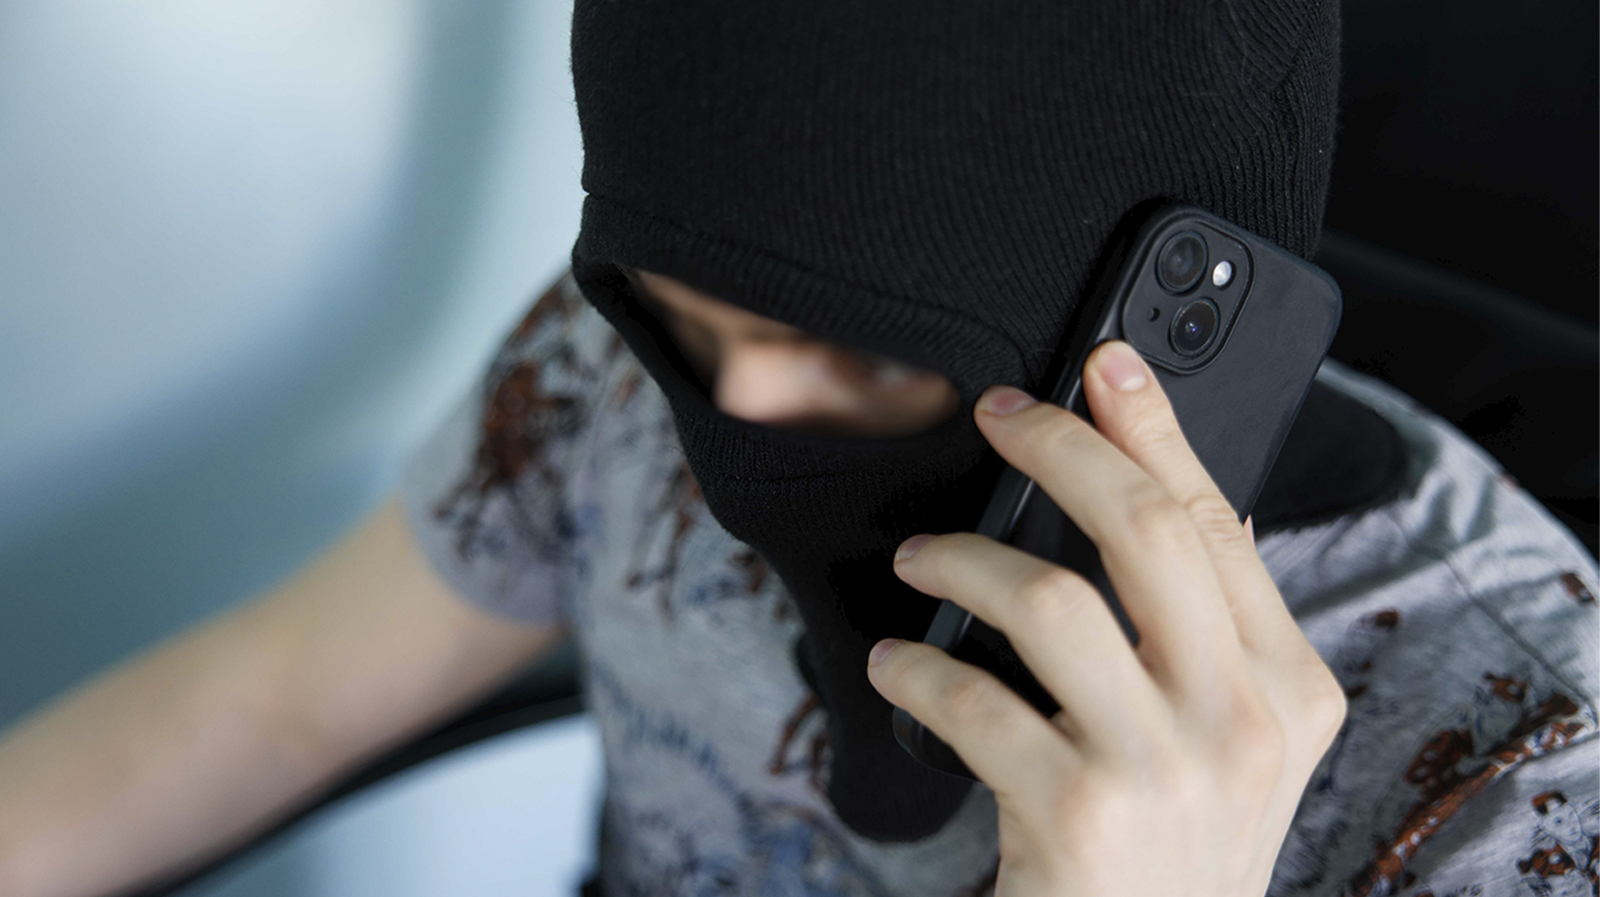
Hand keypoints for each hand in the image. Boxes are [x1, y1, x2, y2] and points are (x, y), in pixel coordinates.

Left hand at [866, 340, 1346, 896]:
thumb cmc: (1176, 852)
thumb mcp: (1237, 747)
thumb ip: (1224, 637)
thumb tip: (1215, 505)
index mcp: (1290, 690)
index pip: (1219, 523)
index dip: (1157, 428)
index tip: (1106, 364)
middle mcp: (1245, 724)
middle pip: (1146, 531)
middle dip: (1062, 447)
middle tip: (997, 415)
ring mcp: (1166, 770)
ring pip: (1049, 601)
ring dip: (963, 562)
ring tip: (922, 561)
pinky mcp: (1080, 814)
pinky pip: (973, 700)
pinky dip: (916, 668)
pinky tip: (897, 665)